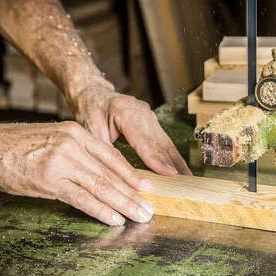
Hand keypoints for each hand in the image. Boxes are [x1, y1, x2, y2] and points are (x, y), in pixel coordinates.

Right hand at [0, 121, 155, 225]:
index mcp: (77, 133)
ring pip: (101, 186)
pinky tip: (114, 219)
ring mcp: (61, 162)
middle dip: (133, 194)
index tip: (147, 187)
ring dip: (123, 204)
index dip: (132, 174)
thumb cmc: (19, 146)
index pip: (112, 157)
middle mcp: (73, 145)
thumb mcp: (54, 138)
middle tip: (150, 208)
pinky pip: (81, 198)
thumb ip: (78, 153)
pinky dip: (100, 210)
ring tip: (139, 216)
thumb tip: (102, 174)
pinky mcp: (49, 180)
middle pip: (111, 173)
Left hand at [71, 83, 191, 175]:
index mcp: (124, 111)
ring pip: (164, 142)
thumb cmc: (90, 112)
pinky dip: (171, 155)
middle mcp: (141, 111)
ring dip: (176, 161)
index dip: (157, 160)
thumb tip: (118, 176)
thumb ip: (106, 152)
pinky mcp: (152, 120)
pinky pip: (163, 140)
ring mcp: (149, 115)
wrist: (93, 94)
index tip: (169, 174)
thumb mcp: (91, 132)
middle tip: (183, 182)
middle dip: (171, 164)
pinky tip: (180, 167)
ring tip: (186, 178)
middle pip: (158, 142)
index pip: (143, 141)